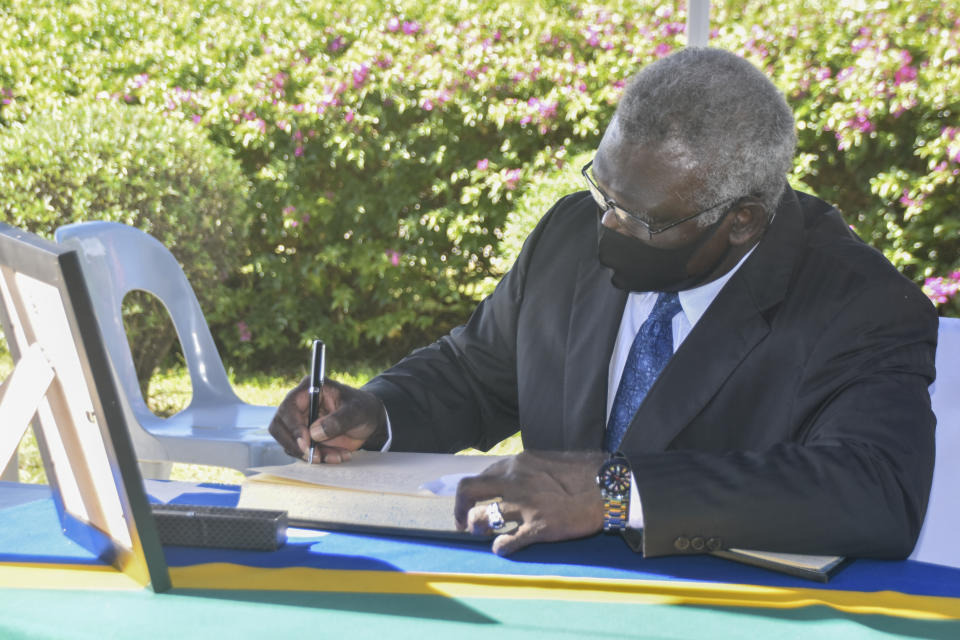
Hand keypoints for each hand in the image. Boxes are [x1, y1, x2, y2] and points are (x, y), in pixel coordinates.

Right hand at [268, 376, 386, 462]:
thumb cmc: (363, 408)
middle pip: (279, 427)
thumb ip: (338, 420)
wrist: (369, 421)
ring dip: (310, 454)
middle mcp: (300, 405)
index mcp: (309, 390)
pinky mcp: (304, 438)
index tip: (306, 442)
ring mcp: (300, 422)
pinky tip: (338, 455)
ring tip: (337, 455)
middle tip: (316, 457)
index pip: (288, 408)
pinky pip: (301, 452)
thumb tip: (314, 433)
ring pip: (290, 443)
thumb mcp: (357, 411)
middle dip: (296, 445)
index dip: (293, 426)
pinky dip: (318, 458)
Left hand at [454, 450, 607, 555]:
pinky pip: (508, 542)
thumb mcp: (549, 461)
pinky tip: (502, 549)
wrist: (611, 487)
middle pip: (468, 491)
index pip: (480, 475)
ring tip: (481, 534)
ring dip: (477, 528)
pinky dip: (501, 548)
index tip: (472, 503)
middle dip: (460, 509)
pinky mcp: (538, 527)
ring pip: (481, 517)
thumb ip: (528, 470)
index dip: (471, 493)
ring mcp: (525, 504)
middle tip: (464, 523)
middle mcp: (515, 480)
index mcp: (518, 463)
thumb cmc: (586, 472)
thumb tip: (515, 479)